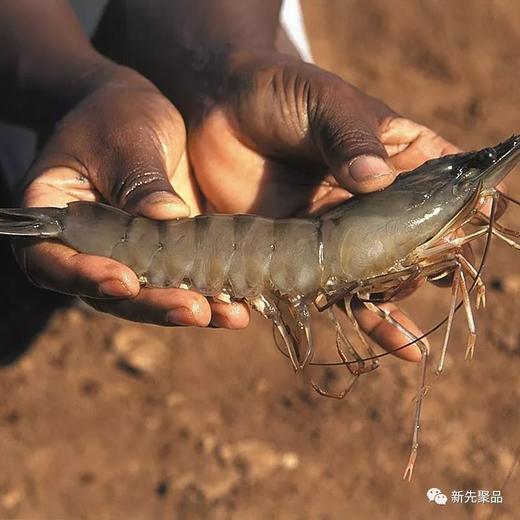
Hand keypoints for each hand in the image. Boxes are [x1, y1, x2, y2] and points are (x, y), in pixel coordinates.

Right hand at [15, 66, 249, 328]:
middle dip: (153, 306)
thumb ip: (139, 178)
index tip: (124, 282)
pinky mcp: (166, 256)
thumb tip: (168, 216)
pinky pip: (184, 282)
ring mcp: (131, 257)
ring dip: (190, 309)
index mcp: (57, 218)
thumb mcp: (126, 137)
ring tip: (230, 316)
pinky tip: (240, 305)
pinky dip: (211, 295)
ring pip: (152, 297)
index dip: (85, 278)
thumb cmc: (117, 114)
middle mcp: (90, 249)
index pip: (53, 260)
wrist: (138, 112)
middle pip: (110, 294)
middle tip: (193, 311)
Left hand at [183, 52, 460, 359]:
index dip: (463, 211)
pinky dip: (349, 314)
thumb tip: (376, 179)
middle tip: (415, 281)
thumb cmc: (281, 92)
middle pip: (411, 244)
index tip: (470, 231)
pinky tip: (379, 346)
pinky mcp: (299, 250)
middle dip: (418, 269)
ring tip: (408, 344)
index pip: (446, 188)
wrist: (220, 107)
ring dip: (391, 307)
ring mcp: (338, 230)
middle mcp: (374, 201)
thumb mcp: (322, 103)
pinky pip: (327, 287)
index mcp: (396, 157)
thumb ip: (350, 136)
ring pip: (374, 276)